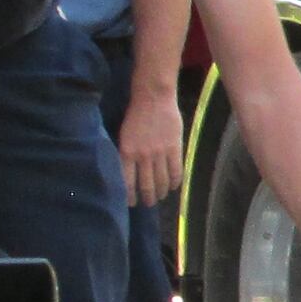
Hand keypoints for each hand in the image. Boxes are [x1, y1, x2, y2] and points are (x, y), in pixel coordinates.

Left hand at [115, 85, 184, 206]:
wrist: (153, 97)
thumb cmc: (136, 114)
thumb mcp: (124, 135)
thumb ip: (127, 154)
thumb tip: (129, 172)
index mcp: (126, 152)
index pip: (127, 181)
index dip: (130, 196)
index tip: (131, 203)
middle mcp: (142, 156)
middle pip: (146, 184)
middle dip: (147, 197)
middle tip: (148, 203)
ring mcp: (160, 153)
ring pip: (161, 180)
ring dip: (161, 192)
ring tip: (160, 197)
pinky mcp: (174, 149)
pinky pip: (176, 171)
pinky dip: (175, 182)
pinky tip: (173, 186)